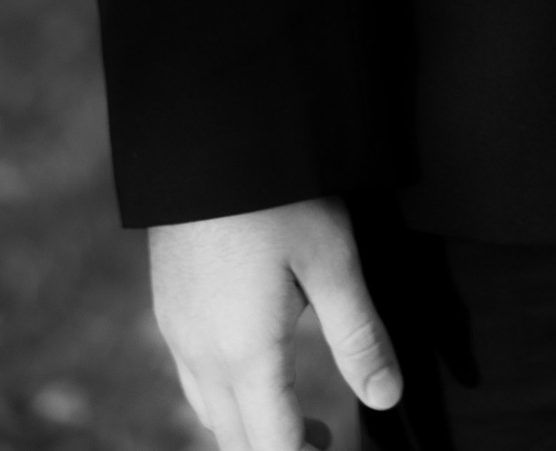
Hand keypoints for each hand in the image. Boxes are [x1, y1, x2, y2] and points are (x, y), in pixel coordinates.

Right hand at [150, 196, 400, 449]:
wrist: (205, 137)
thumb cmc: (277, 195)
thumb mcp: (333, 260)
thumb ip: (359, 337)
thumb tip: (387, 399)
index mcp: (244, 355)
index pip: (274, 447)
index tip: (340, 448)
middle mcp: (201, 356)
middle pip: (236, 441)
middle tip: (330, 440)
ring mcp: (176, 332)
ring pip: (211, 414)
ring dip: (252, 429)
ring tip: (300, 415)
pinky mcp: (167, 306)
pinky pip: (193, 379)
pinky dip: (227, 398)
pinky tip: (255, 366)